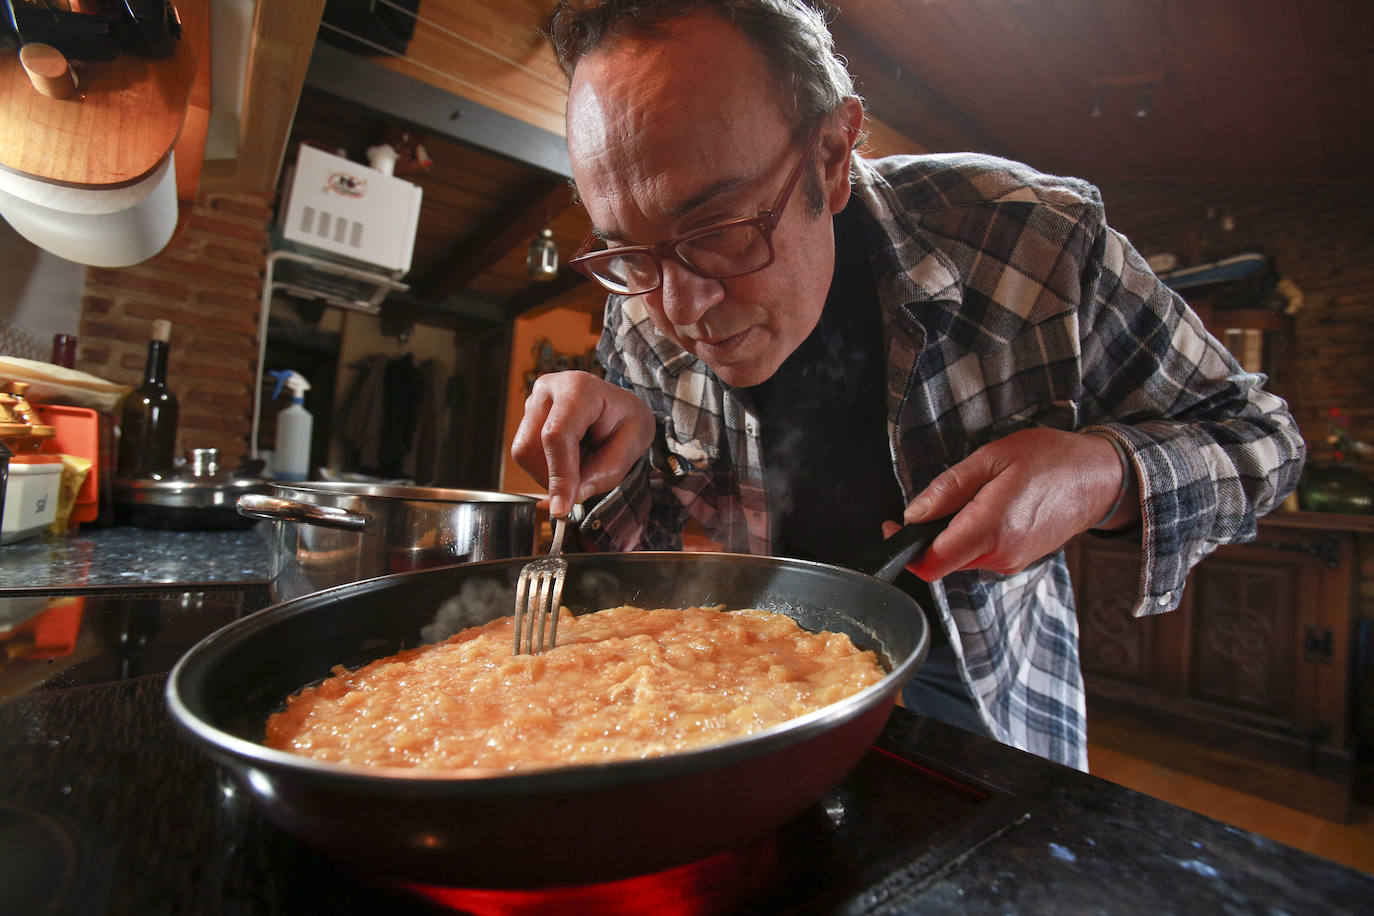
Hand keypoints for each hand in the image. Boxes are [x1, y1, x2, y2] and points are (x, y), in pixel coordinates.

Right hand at [510, 371, 655, 518]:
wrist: (618, 404)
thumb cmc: (627, 419)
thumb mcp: (635, 443)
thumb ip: (607, 471)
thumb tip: (574, 495)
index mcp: (578, 389)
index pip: (556, 435)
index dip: (558, 474)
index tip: (562, 507)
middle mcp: (548, 390)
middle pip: (529, 446)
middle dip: (551, 477)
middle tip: (579, 486)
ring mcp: (533, 402)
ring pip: (524, 453)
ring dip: (549, 473)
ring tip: (580, 464)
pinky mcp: (527, 416)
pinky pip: (526, 453)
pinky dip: (546, 467)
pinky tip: (569, 458)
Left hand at [884, 428, 1136, 580]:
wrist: (1101, 478)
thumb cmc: (1051, 460)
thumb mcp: (991, 458)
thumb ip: (948, 489)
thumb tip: (913, 514)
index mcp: (990, 529)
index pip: (932, 563)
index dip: (904, 551)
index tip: (892, 527)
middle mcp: (1000, 555)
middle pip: (942, 560)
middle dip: (929, 535)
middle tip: (938, 498)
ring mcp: (1011, 562)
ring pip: (961, 557)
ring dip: (953, 533)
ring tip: (974, 496)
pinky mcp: (1018, 561)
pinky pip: (981, 554)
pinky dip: (972, 536)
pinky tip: (989, 507)